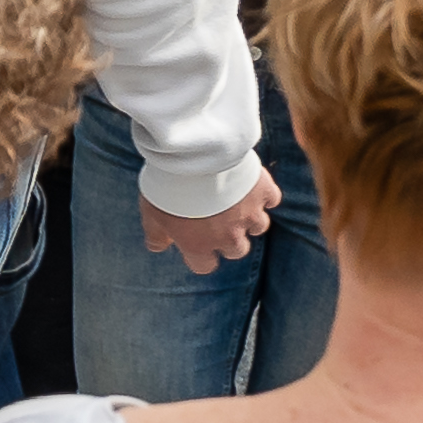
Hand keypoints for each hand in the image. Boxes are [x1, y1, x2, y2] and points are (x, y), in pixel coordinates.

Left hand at [141, 160, 282, 270]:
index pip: (205, 266)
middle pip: (237, 250)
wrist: (194, 156)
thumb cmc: (168, 186)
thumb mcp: (151, 213)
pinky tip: (252, 185)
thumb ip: (156, 235)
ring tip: (237, 203)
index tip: (198, 242)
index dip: (202, 256)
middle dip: (230, 239)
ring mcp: (249, 215)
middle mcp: (228, 236)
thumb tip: (157, 247)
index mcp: (199, 245)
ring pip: (259, 227)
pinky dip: (264, 194)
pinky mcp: (263, 191)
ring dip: (250, 218)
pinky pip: (271, 199)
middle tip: (220, 220)